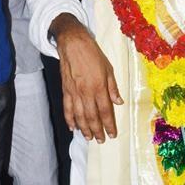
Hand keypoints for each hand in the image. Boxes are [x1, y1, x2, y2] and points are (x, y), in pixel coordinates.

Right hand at [53, 15, 123, 141]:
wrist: (73, 43)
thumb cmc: (93, 54)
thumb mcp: (108, 68)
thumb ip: (113, 87)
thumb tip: (119, 102)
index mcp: (99, 87)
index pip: (106, 111)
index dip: (109, 125)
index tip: (112, 134)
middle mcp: (86, 92)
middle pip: (92, 117)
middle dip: (97, 131)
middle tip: (101, 140)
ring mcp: (74, 92)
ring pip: (79, 116)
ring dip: (84, 129)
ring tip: (89, 138)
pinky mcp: (66, 90)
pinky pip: (67, 108)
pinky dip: (69, 119)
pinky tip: (73, 127)